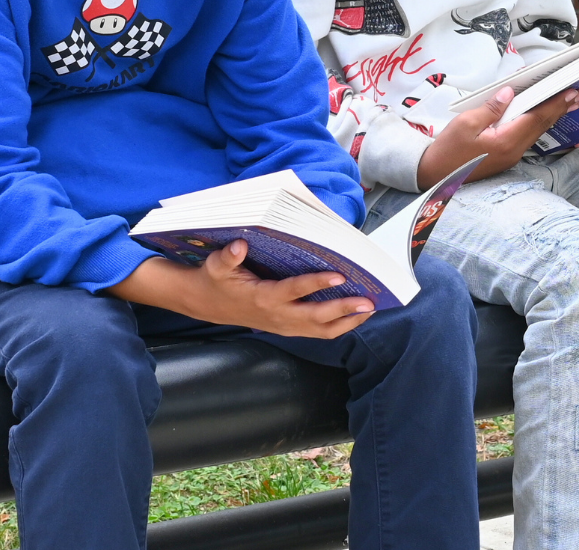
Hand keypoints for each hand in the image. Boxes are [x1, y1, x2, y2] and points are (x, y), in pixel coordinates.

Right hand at [104, 239, 372, 338]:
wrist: (208, 304)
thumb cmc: (216, 280)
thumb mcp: (216, 265)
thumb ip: (228, 256)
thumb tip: (240, 245)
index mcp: (263, 297)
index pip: (294, 290)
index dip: (316, 284)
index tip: (339, 276)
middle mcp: (278, 315)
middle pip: (316, 317)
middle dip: (344, 310)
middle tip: (368, 300)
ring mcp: (285, 326)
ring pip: (322, 330)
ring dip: (347, 321)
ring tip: (369, 308)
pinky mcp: (289, 329)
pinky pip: (319, 332)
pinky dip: (340, 326)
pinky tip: (356, 316)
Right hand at [415, 86, 578, 188]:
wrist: (435, 174)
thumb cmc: (448, 149)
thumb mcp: (465, 123)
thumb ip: (491, 108)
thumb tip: (509, 93)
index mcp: (505, 141)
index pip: (537, 118)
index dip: (556, 103)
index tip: (572, 92)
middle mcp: (513, 150)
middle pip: (542, 125)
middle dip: (562, 108)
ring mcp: (511, 155)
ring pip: (537, 131)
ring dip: (553, 115)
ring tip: (570, 103)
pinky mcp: (506, 156)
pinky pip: (528, 136)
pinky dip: (539, 123)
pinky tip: (544, 115)